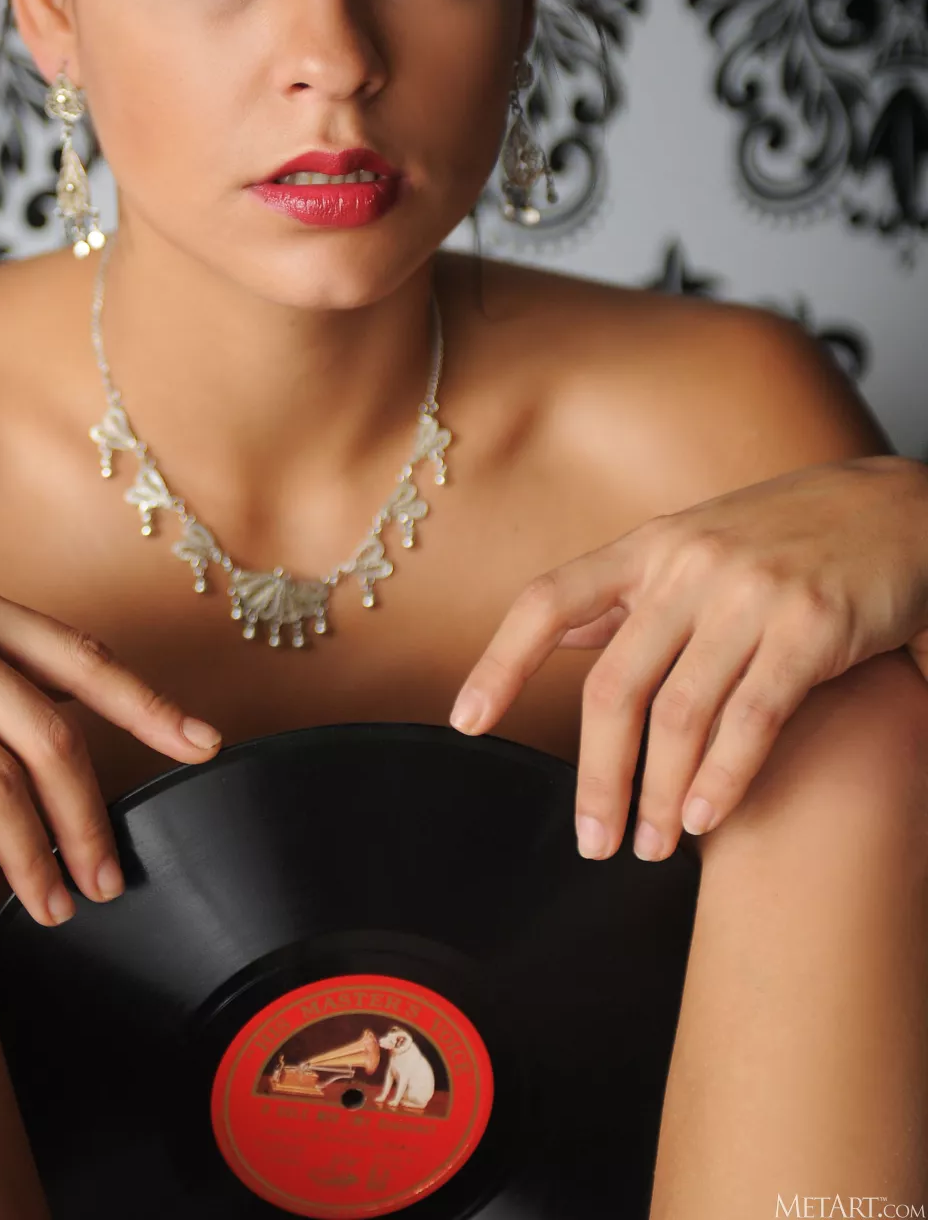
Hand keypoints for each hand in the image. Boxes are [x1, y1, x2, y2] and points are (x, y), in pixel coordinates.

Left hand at [450, 455, 927, 862]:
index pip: (549, 601)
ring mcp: (749, 593)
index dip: (500, 662)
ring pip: (678, 713)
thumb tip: (566, 633)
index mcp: (649, 547)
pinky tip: (705, 818)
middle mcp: (688, 566)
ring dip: (658, 793)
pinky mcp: (810, 625)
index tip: (467, 723)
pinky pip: (751, 716)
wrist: (899, 506)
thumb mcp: (698, 545)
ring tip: (652, 846)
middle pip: (612, 687)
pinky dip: (722, 777)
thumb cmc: (790, 535)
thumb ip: (633, 593)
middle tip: (594, 842)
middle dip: (597, 776)